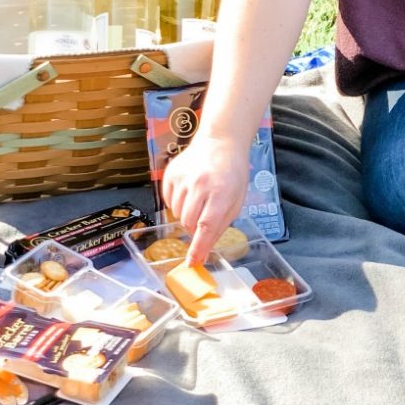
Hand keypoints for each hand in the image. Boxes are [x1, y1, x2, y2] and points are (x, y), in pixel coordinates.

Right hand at [161, 132, 249, 265]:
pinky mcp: (171, 173)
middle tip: (203, 219)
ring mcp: (183, 177)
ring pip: (176, 213)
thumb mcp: (236, 200)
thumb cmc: (232, 173)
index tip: (192, 262)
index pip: (206, 226)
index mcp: (221, 191)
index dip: (198, 247)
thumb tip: (202, 252)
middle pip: (187, 222)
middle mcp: (199, 183)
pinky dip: (177, 203)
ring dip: (186, 215)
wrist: (221, 141)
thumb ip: (220, 226)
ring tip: (199, 200)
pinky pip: (168, 201)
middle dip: (193, 229)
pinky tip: (189, 191)